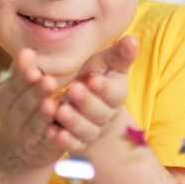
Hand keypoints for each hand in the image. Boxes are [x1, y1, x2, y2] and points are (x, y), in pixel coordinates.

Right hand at [0, 47, 66, 167]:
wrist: (20, 149)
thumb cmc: (23, 108)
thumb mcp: (18, 89)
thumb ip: (23, 71)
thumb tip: (27, 51)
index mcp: (5, 100)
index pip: (13, 88)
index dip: (23, 81)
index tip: (35, 71)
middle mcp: (11, 120)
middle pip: (23, 106)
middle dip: (36, 95)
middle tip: (49, 82)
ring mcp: (25, 138)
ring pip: (34, 126)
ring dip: (43, 115)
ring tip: (53, 104)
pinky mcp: (41, 151)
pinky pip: (46, 144)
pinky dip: (53, 137)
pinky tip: (61, 129)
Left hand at [45, 35, 139, 155]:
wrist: (92, 113)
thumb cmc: (98, 80)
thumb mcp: (108, 65)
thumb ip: (120, 54)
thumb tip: (133, 39)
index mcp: (116, 94)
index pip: (115, 93)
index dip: (105, 88)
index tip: (93, 80)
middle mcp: (106, 115)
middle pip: (99, 111)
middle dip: (86, 102)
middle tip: (73, 90)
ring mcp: (92, 130)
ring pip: (85, 129)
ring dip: (72, 121)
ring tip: (59, 110)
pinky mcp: (78, 142)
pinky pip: (72, 144)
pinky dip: (63, 139)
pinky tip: (51, 131)